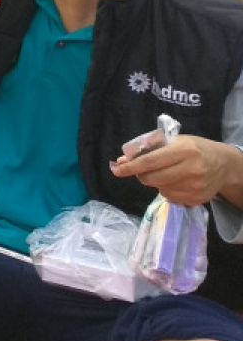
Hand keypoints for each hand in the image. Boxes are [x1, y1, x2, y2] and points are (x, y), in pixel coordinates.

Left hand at [110, 135, 236, 205]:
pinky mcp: (197, 199)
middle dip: (141, 175)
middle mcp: (191, 169)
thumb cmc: (194, 148)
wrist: (224, 164)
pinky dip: (166, 190)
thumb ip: (148, 148)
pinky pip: (170, 198)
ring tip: (167, 173)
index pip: (150, 161)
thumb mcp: (174, 140)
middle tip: (143, 170)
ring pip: (159, 189)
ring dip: (156, 182)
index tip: (116, 170)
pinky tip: (176, 182)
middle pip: (152, 178)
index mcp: (184, 150)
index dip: (131, 167)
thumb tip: (121, 161)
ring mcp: (195, 187)